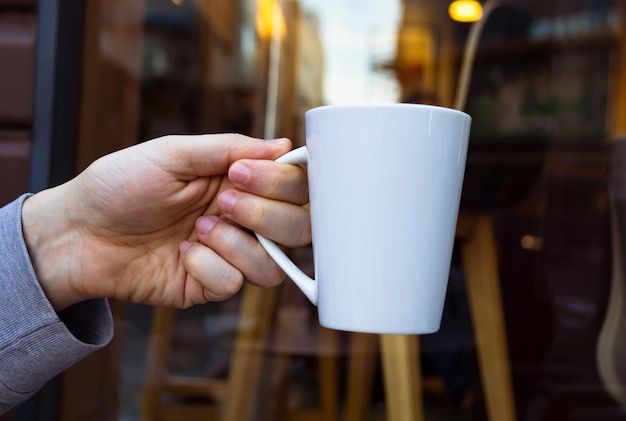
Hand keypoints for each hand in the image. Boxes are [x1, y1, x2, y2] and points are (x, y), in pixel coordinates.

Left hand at [21, 134, 309, 310]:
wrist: (79, 232)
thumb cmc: (120, 185)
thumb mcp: (171, 154)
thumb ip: (228, 148)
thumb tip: (282, 146)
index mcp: (239, 182)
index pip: (295, 186)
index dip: (283, 183)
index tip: (241, 174)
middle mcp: (243, 218)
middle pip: (299, 227)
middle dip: (264, 214)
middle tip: (222, 201)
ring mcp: (229, 254)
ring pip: (275, 264)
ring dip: (238, 244)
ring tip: (199, 229)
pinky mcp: (210, 284)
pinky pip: (233, 284)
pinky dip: (207, 266)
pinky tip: (181, 254)